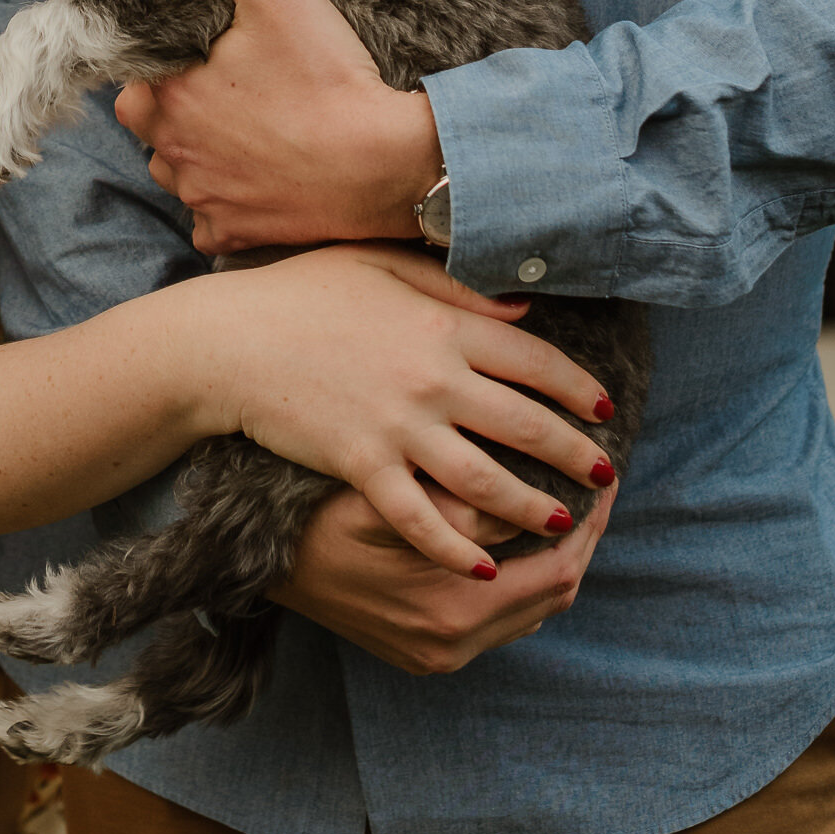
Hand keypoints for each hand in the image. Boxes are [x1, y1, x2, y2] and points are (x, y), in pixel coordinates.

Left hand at [114, 0, 440, 251]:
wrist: (385, 166)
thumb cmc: (327, 77)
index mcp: (164, 96)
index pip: (137, 70)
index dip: (167, 57)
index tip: (209, 50)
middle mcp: (170, 154)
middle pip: (150, 121)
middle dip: (176, 104)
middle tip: (232, 84)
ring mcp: (202, 199)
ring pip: (177, 169)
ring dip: (198, 152)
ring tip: (250, 126)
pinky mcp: (235, 235)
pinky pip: (212, 217)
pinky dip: (228, 200)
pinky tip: (263, 175)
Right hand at [219, 243, 616, 578]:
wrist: (230, 340)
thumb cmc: (301, 293)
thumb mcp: (381, 267)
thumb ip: (455, 289)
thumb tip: (522, 311)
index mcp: (443, 326)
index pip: (535, 361)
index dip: (578, 388)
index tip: (605, 410)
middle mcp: (433, 379)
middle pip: (526, 426)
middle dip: (573, 456)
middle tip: (604, 477)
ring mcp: (398, 427)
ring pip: (488, 482)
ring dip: (532, 508)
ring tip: (561, 522)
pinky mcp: (363, 466)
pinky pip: (421, 519)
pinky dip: (454, 547)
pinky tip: (480, 566)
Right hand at [275, 477, 615, 673]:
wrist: (259, 556)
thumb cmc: (322, 508)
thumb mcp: (394, 498)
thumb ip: (467, 506)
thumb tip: (535, 501)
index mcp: (454, 608)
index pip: (557, 568)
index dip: (588, 522)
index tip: (601, 476)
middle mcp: (453, 644)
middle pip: (553, 596)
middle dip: (580, 539)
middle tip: (593, 486)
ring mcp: (438, 656)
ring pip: (531, 611)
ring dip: (554, 561)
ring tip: (564, 507)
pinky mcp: (424, 654)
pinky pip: (499, 621)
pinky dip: (522, 580)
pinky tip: (518, 538)